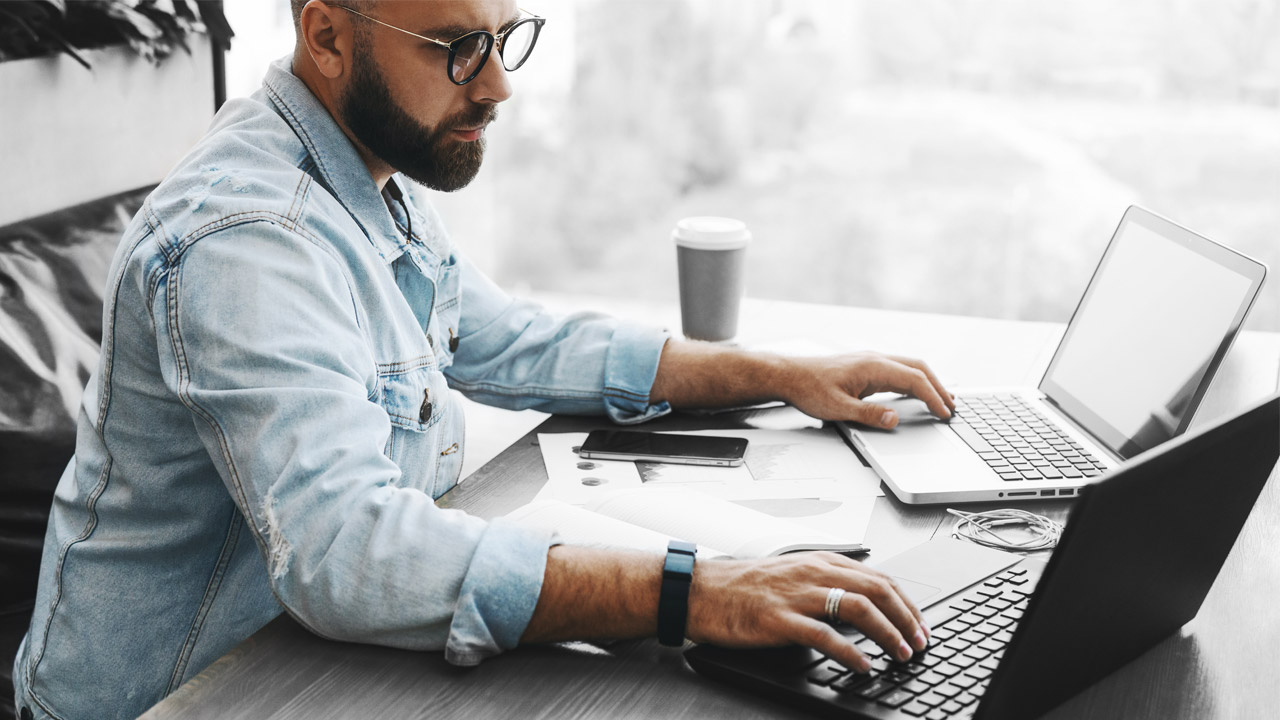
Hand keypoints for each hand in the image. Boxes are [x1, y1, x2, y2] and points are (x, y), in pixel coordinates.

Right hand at [686, 552, 929, 670]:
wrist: (699, 590)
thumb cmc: (741, 586)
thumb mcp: (791, 574)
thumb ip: (825, 582)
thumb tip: (860, 602)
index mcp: (820, 561)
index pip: (880, 577)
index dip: (907, 604)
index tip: (920, 626)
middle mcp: (814, 573)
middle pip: (878, 590)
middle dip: (907, 619)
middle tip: (920, 643)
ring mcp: (797, 595)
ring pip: (859, 608)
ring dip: (889, 633)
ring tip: (901, 654)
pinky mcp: (780, 619)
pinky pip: (825, 635)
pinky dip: (851, 653)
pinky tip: (863, 666)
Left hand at [777, 351, 954, 427]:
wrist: (788, 375)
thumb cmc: (808, 389)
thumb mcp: (837, 408)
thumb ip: (868, 414)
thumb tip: (895, 419)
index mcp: (872, 366)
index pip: (914, 380)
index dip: (933, 397)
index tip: (945, 412)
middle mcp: (875, 359)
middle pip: (918, 369)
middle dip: (938, 387)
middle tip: (952, 406)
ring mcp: (871, 361)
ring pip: (909, 367)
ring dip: (928, 382)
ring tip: (941, 399)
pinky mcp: (865, 367)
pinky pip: (897, 370)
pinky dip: (913, 381)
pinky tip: (915, 393)